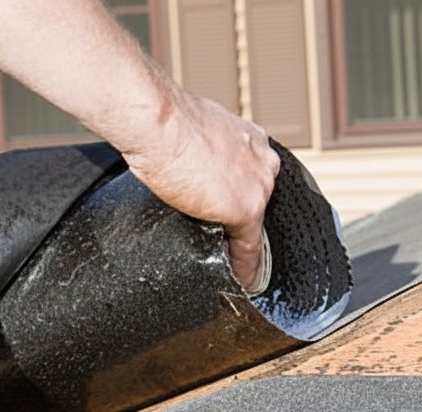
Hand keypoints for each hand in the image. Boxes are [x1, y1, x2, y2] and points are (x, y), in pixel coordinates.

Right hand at [121, 92, 279, 291]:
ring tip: (236, 266)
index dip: (241, 197)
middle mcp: (264, 161)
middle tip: (228, 241)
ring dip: (243, 246)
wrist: (157, 121)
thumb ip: (206, 148)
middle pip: (258, 202)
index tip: (233, 212)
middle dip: (243, 220)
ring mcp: (259, 187)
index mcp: (252, 139)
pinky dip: (245, 268)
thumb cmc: (163, 120)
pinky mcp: (247, 210)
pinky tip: (242, 280)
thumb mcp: (196, 130)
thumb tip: (190, 160)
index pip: (253, 177)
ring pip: (254, 227)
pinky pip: (249, 248)